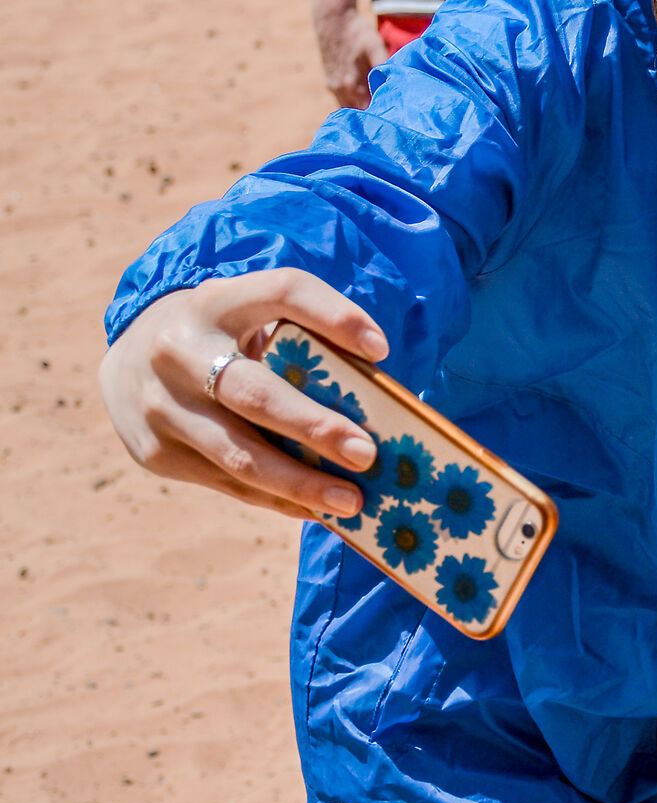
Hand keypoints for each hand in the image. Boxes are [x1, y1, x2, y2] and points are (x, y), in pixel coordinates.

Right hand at [97, 271, 390, 521]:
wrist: (128, 360)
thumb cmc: (222, 337)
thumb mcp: (250, 315)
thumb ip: (301, 339)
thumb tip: (377, 403)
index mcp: (216, 301)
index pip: (282, 293)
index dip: (334, 316)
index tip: (382, 349)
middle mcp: (179, 350)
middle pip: (256, 394)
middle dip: (315, 428)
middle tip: (368, 454)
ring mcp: (161, 406)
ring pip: (239, 454)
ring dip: (300, 483)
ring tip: (352, 501)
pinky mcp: (154, 453)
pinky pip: (227, 482)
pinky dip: (276, 498)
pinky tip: (315, 509)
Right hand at [316, 6, 386, 109]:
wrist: (332, 19)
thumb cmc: (357, 33)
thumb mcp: (375, 47)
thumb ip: (383, 67)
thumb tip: (396, 86)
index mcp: (351, 85)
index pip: (367, 112)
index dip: (381, 116)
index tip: (396, 118)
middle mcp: (340, 90)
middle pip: (358, 114)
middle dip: (373, 117)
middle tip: (392, 117)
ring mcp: (333, 87)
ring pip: (349, 109)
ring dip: (363, 111)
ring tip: (380, 110)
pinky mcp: (330, 82)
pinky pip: (343, 101)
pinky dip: (354, 103)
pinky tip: (367, 99)